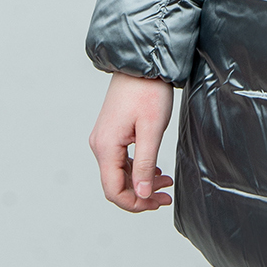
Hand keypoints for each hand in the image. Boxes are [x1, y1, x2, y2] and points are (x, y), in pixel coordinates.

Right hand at [89, 72, 174, 212]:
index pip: (114, 190)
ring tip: (166, 181)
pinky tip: (155, 168)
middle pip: (116, 183)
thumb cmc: (149, 91)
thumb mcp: (152, 130)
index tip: (159, 203)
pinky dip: (138, 168)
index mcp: (106, 147)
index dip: (136, 203)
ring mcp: (104, 138)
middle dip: (141, 193)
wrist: (143, 64)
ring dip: (141, 181)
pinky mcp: (112, 132)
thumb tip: (141, 194)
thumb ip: (145, 164)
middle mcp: (100, 145)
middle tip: (166, 196)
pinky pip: (121, 159)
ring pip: (119, 172)